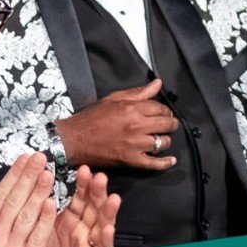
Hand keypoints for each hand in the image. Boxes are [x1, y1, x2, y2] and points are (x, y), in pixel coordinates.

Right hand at [0, 154, 57, 246]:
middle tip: (41, 158)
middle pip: (13, 203)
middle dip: (28, 178)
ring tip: (49, 173)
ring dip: (39, 194)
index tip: (26, 158)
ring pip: (26, 218)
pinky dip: (45, 221)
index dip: (14, 176)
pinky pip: (37, 240)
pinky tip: (53, 204)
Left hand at [23, 166, 120, 246]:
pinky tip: (108, 229)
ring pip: (103, 229)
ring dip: (109, 214)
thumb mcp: (35, 232)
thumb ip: (37, 210)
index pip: (80, 200)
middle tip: (100, 177)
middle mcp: (84, 234)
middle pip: (94, 210)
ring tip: (113, 198)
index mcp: (69, 223)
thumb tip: (31, 180)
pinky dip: (107, 242)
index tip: (84, 169)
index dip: (83, 186)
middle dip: (98, 194)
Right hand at [56, 78, 179, 171]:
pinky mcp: (131, 160)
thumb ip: (139, 92)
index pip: (160, 108)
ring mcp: (135, 145)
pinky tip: (171, 160)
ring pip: (163, 142)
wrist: (75, 139)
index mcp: (132, 109)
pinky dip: (165, 163)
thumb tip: (158, 83)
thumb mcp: (114, 99)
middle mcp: (137, 126)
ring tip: (161, 138)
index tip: (164, 113)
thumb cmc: (93, 118)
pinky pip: (154, 163)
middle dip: (171, 123)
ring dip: (165, 140)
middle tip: (170, 124)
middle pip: (166, 124)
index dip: (165, 110)